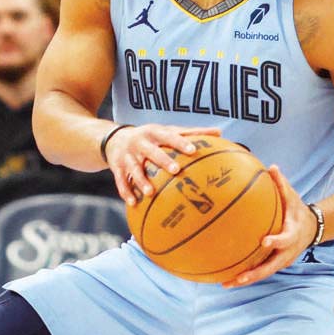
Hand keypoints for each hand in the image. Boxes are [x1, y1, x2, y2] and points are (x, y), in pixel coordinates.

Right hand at [103, 123, 221, 205]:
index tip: (193, 150)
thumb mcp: (167, 131)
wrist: (115, 139)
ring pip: (134, 169)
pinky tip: (133, 204)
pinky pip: (120, 181)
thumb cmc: (151, 137)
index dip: (180, 142)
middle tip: (175, 170)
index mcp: (154, 133)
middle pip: (151, 151)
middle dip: (162, 160)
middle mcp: (139, 143)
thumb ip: (191, 133)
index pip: (168, 136)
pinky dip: (126, 192)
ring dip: (141, 181)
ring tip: (150, 193)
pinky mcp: (117, 167)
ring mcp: (127, 156)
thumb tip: (219, 133)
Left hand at [222, 165, 313, 287]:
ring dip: (246, 280)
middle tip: (239, 277)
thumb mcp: (293, 197)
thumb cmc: (297, 210)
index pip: (285, 239)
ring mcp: (281, 260)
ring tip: (226, 284)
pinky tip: (228, 280)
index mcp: (292, 234)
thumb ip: (282, 184)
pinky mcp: (275, 264)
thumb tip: (272, 167)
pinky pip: (261, 272)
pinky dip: (246, 277)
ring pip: (264, 273)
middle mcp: (287, 252)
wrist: (311, 228)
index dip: (276, 241)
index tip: (264, 241)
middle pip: (271, 266)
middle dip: (255, 273)